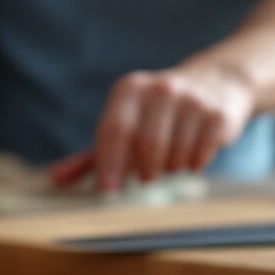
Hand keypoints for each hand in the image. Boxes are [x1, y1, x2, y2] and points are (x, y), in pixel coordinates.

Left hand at [50, 64, 255, 190]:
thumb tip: (55, 179)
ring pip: (174, 156)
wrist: (217, 82)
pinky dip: (193, 164)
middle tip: (147, 175)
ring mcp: (192, 100)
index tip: (108, 191)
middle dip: (145, 171)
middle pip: (147, 147)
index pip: (115, 130)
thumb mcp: (125, 124)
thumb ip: (93, 155)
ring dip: (170, 169)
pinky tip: (192, 154)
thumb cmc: (157, 114)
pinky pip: (201, 156)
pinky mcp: (218, 115)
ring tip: (171, 158)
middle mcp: (160, 89)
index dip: (110, 164)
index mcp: (129, 90)